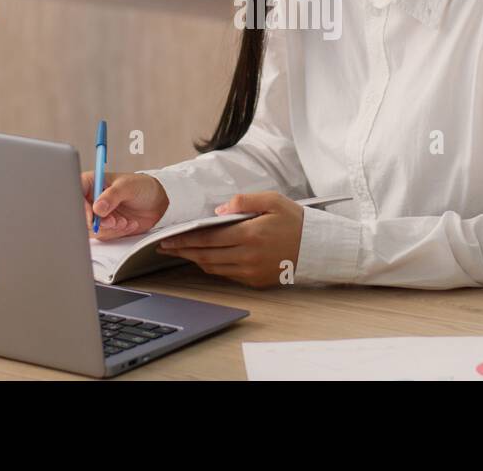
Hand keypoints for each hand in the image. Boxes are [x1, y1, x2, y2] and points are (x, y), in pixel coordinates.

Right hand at [83, 172, 168, 239]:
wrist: (157, 201)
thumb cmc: (142, 186)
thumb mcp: (128, 186)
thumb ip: (112, 196)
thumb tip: (97, 208)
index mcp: (91, 182)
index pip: (74, 194)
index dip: (80, 206)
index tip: (93, 215)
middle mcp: (91, 199)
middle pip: (79, 215)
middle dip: (98, 222)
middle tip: (114, 221)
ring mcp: (96, 214)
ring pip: (91, 228)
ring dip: (109, 228)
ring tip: (125, 221)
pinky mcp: (104, 226)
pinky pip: (103, 234)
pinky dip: (116, 232)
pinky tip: (128, 224)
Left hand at [156, 192, 303, 288]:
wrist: (317, 247)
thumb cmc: (294, 221)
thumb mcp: (272, 200)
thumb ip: (243, 201)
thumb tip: (218, 210)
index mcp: (251, 234)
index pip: (209, 237)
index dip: (186, 238)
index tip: (169, 238)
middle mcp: (249, 255)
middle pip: (206, 254)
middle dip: (183, 251)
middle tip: (165, 247)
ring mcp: (251, 271)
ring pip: (213, 267)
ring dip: (195, 260)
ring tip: (181, 252)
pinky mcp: (255, 281)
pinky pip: (226, 274)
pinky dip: (211, 266)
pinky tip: (203, 258)